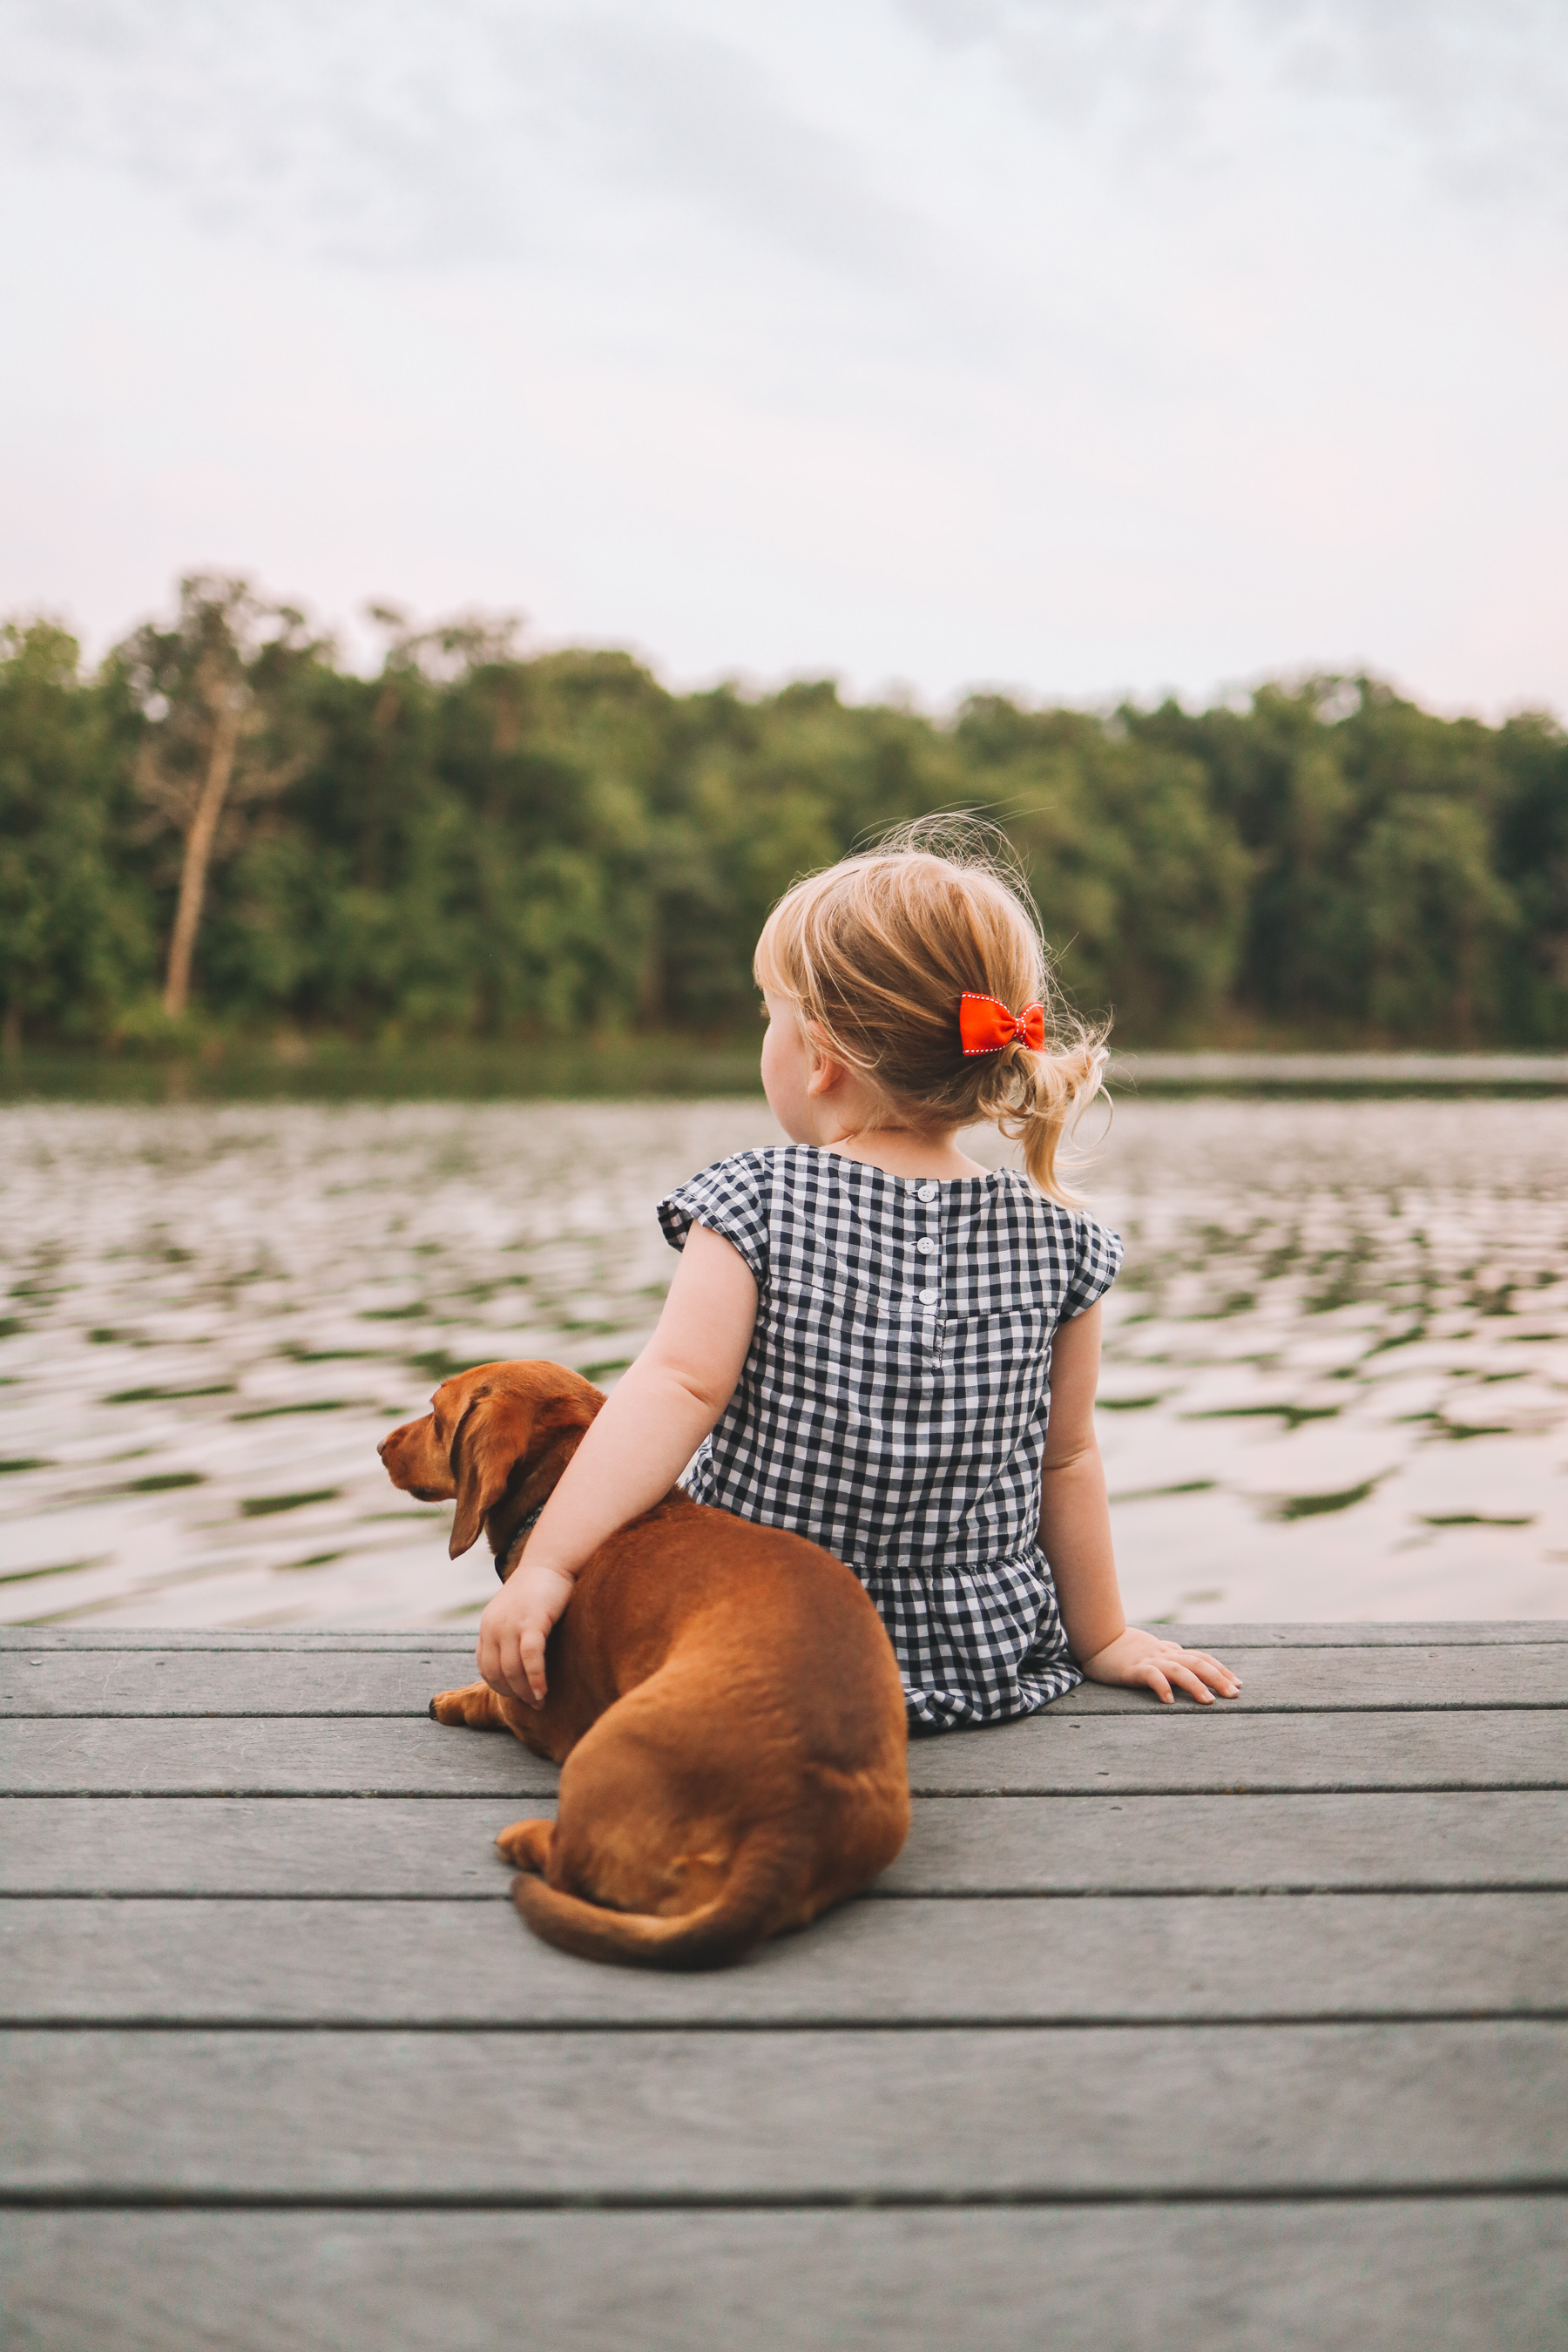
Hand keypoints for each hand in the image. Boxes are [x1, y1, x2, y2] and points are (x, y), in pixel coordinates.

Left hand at [476, 1560, 575, 1705]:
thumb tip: (516, 1667)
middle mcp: (494, 1626)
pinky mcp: (532, 1621)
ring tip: (540, 1701)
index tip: (519, 1696)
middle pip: (497, 1673)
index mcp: (488, 1626)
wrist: (552, 1561)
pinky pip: (530, 1658)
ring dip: (525, 1691)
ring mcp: (511, 1624)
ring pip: (512, 1670)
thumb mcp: (515, 1614)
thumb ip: (510, 1636)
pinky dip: (536, 1678)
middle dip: (514, 1693)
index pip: (486, 1667)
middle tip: (532, 1704)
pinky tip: (543, 1692)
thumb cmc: (539, 1591)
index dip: (501, 1687)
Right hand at [1079, 1627, 1240, 1704]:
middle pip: (1198, 1663)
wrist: (1097, 1640)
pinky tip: (1170, 1701)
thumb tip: (1180, 1650)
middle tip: (1234, 1694)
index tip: (1238, 1683)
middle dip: (1218, 1678)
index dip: (1221, 1669)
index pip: (1201, 1658)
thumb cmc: (1123, 1648)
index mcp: (1170, 1652)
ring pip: (1179, 1670)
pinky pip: (1151, 1676)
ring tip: (1209, 1701)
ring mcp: (1149, 1661)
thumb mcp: (1150, 1648)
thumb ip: (1166, 1650)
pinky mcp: (1133, 1669)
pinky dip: (1162, 1687)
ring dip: (1196, 1685)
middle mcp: (1164, 1655)